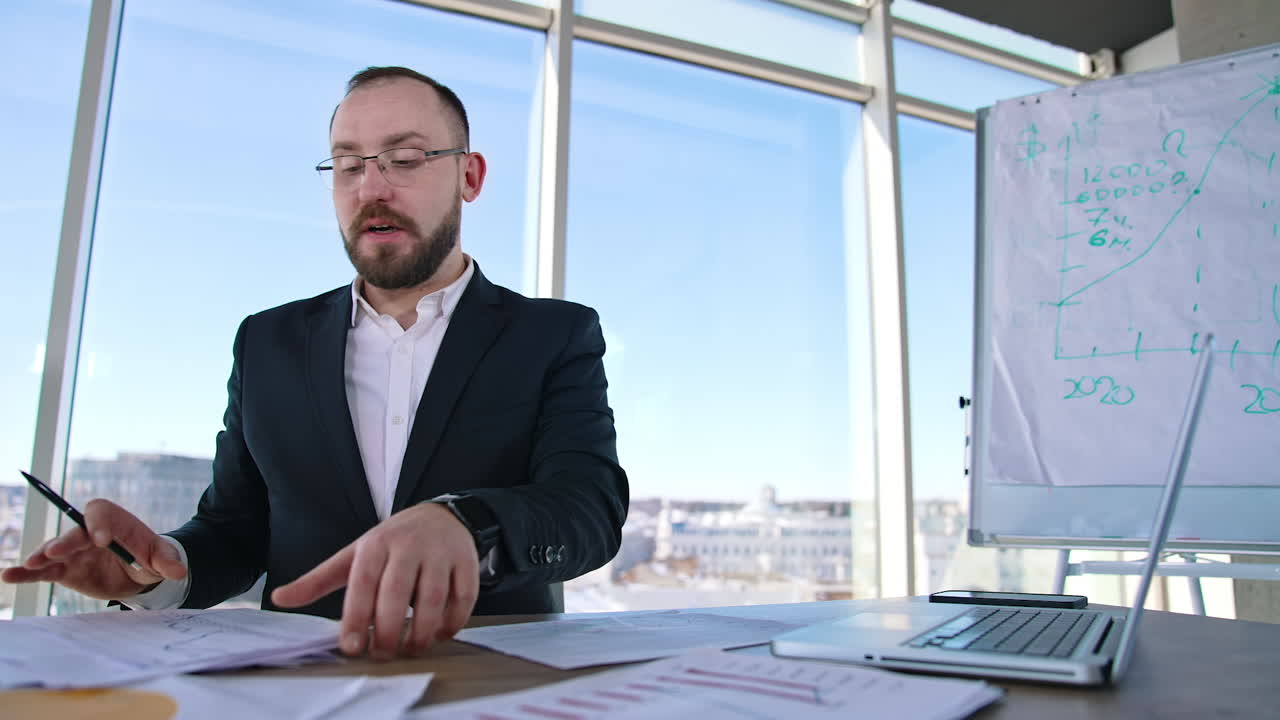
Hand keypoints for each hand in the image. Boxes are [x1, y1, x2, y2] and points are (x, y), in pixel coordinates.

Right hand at [0, 499, 186, 599]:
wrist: (139, 572)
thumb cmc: (150, 557)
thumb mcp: (163, 558)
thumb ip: (169, 562)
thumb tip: (179, 572)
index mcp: (114, 521)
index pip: (102, 513)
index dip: (100, 524)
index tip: (102, 540)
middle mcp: (89, 532)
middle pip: (73, 531)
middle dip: (66, 541)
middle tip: (59, 552)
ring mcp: (74, 551)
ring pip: (55, 550)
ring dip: (43, 555)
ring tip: (32, 562)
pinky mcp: (64, 570)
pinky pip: (43, 570)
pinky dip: (27, 572)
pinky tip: (9, 575)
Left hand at [271, 503, 479, 658]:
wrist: (442, 516)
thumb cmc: (392, 542)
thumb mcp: (354, 555)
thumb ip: (318, 580)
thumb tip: (278, 597)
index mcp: (376, 543)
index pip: (362, 583)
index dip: (355, 617)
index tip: (350, 647)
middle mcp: (409, 545)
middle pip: (397, 593)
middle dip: (388, 630)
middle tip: (382, 654)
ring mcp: (441, 552)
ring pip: (433, 598)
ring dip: (422, 631)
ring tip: (412, 649)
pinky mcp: (467, 561)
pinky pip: (464, 596)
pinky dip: (453, 621)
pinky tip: (440, 634)